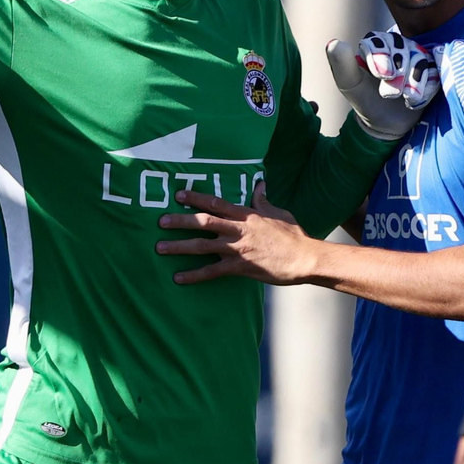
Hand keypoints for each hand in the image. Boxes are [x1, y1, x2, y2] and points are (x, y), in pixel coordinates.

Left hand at [156, 184, 320, 285]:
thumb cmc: (294, 235)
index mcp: (246, 215)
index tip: (179, 194)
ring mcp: (237, 249)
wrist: (304, 258)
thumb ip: (263, 201)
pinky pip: (212, 272)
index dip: (196, 197)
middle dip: (180, 221)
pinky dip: (194, 275)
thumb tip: (259, 185)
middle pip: (203, 222)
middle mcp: (238, 230)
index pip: (216, 202)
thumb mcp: (279, 213)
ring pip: (202, 246)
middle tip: (160, 221)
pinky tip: (178, 278)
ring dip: (179, 247)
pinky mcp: (239, 267)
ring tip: (159, 248)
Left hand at [327, 31, 439, 139]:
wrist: (386, 123)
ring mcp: (417, 57)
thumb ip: (342, 65)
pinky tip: (416, 100)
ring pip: (420, 59)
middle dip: (398, 72)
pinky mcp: (433, 70)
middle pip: (403, 48)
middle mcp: (398, 46)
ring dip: (412, 81)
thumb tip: (334, 42)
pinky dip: (426, 86)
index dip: (382, 56)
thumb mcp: (350, 85)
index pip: (380, 41)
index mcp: (375, 45)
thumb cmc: (366, 100)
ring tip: (406, 98)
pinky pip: (435, 71)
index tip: (381, 75)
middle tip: (391, 94)